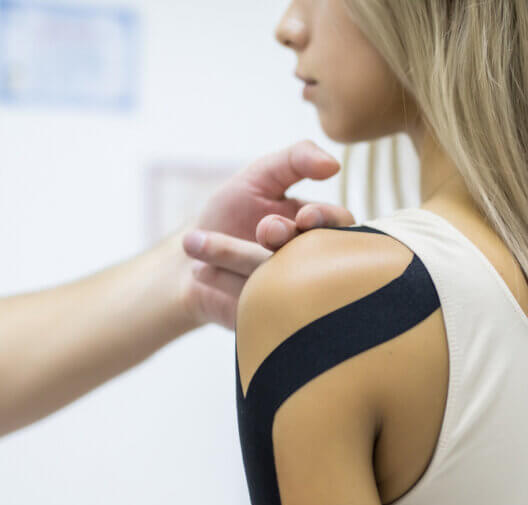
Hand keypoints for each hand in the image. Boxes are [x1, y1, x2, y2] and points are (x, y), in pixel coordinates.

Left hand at [181, 141, 355, 327]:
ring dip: (237, 257)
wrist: (186, 261)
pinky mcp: (266, 322)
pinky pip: (258, 309)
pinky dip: (225, 286)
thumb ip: (295, 160)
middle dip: (287, 240)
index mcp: (317, 231)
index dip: (328, 221)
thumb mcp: (259, 177)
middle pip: (316, 257)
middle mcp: (311, 266)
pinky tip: (200, 269)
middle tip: (264, 230)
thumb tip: (334, 164)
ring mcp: (290, 297)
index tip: (305, 217)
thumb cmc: (229, 214)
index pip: (341, 226)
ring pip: (280, 282)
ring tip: (196, 242)